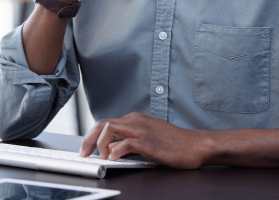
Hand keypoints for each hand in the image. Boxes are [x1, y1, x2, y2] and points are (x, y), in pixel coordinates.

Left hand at [78, 112, 206, 168]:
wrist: (195, 145)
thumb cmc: (174, 143)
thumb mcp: (147, 140)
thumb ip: (128, 142)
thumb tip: (111, 149)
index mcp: (135, 119)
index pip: (106, 122)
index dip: (92, 135)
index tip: (86, 148)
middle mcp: (136, 121)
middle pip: (103, 123)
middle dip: (89, 138)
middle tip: (83, 153)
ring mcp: (142, 130)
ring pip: (110, 128)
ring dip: (99, 143)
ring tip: (99, 157)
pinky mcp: (148, 142)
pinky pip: (125, 144)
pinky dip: (115, 151)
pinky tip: (112, 159)